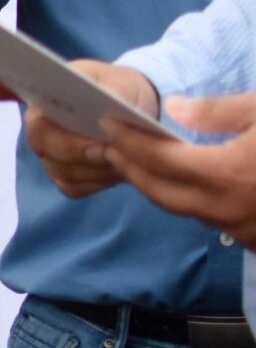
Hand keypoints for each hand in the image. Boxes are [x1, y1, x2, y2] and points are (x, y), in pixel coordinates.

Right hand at [0, 58, 155, 198]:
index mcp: (44, 93)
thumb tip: (97, 107)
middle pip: (40, 141)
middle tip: (110, 147)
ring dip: (95, 166)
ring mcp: (48, 154)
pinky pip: (73, 186)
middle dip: (76, 147)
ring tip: (125, 154)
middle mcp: (37, 125)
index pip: (7, 88)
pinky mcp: (65, 178)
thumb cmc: (122, 92)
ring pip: (59, 168)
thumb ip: (109, 92)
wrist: (142, 116)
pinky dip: (98, 181)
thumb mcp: (119, 82)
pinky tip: (116, 169)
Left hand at [104, 92, 255, 243]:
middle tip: (108, 146)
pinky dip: (187, 201)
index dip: (128, 139)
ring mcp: (239, 230)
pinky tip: (185, 184)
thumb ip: (217, 111)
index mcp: (225, 174)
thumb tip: (174, 108)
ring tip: (138, 163)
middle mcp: (224, 208)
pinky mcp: (254, 240)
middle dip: (129, 167)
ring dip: (156, 187)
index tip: (106, 123)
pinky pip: (208, 219)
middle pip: (158, 191)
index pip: (158, 158)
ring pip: (182, 209)